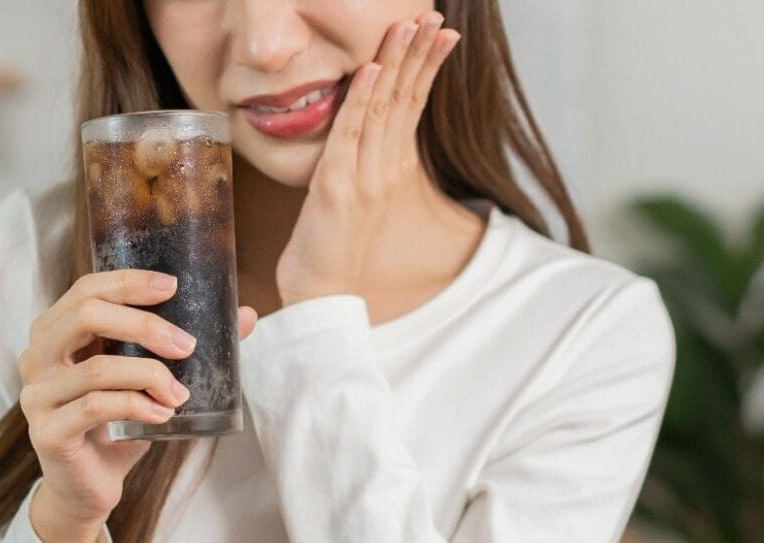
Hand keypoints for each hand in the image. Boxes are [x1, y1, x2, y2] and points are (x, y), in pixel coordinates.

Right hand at [18, 269, 256, 542]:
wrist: (89, 488)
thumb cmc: (118, 424)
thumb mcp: (149, 379)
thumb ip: (186, 345)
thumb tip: (247, 315)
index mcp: (55, 332)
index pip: (86, 290)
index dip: (127, 282)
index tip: (172, 287)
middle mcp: (36, 357)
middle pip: (86, 316)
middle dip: (144, 325)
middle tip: (187, 346)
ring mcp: (37, 395)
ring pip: (97, 368)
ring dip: (150, 375)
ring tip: (181, 393)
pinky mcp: (47, 432)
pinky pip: (95, 408)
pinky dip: (137, 406)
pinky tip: (164, 414)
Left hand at [275, 11, 461, 305]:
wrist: (323, 294)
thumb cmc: (331, 247)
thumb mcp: (353, 196)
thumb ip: (362, 162)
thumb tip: (361, 129)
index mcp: (390, 168)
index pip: (412, 107)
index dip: (427, 68)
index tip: (440, 34)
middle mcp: (384, 169)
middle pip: (406, 100)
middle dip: (420, 54)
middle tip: (435, 17)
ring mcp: (365, 177)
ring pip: (384, 110)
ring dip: (395, 64)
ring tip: (408, 26)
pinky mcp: (338, 187)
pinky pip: (350, 134)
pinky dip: (361, 99)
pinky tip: (370, 70)